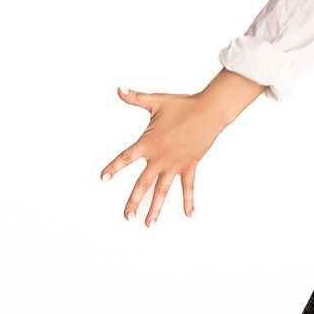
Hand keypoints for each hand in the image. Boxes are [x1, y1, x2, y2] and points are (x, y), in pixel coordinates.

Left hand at [101, 84, 228, 226]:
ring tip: (149, 223)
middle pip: (143, 184)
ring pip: (163, 190)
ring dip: (156, 207)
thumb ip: (135, 98)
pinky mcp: (189, 166)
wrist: (209, 111)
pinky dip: (188, 201)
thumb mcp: (156, 102)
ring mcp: (175, 164)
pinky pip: (188, 187)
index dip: (114, 167)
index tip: (103, 178)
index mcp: (149, 143)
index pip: (126, 157)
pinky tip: (189, 214)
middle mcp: (160, 158)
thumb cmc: (183, 105)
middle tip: (127, 217)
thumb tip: (119, 89)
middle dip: (133, 201)